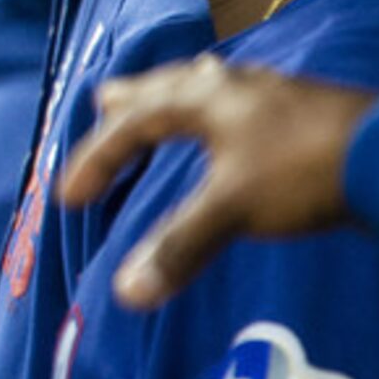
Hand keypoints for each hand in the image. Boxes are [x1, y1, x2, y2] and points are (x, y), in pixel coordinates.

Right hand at [59, 56, 372, 308]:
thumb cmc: (304, 171)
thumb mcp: (234, 209)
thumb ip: (180, 245)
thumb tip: (126, 293)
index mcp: (205, 99)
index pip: (133, 124)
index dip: (97, 160)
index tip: (70, 197)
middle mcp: (235, 86)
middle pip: (170, 85)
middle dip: (135, 98)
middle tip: (104, 100)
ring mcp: (275, 93)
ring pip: (213, 87)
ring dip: (182, 96)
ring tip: (170, 99)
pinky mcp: (308, 110)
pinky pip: (246, 100)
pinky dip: (224, 108)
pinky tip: (242, 120)